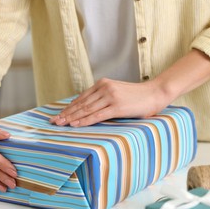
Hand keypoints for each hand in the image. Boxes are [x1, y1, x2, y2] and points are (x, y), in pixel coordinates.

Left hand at [49, 78, 170, 126]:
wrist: (156, 93)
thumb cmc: (137, 96)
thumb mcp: (117, 92)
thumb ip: (103, 97)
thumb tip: (88, 109)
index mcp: (103, 84)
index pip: (81, 98)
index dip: (69, 107)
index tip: (59, 114)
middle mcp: (104, 88)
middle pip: (81, 104)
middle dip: (66, 113)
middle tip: (53, 121)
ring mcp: (110, 97)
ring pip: (86, 110)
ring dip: (72, 118)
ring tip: (61, 124)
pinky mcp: (117, 107)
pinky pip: (97, 115)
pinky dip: (85, 121)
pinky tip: (75, 125)